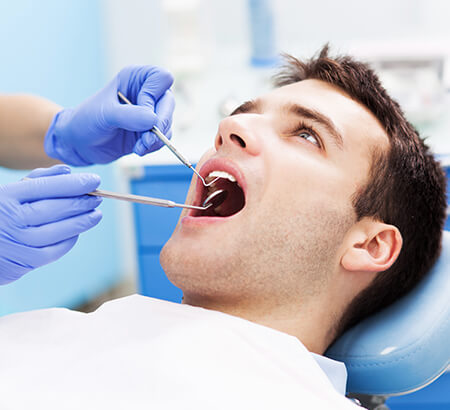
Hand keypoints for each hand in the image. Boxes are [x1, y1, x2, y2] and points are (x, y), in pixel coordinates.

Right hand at [0, 164, 101, 284]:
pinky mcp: (25, 262)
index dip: (74, 183)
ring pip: (61, 230)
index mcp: (7, 197)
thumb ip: (38, 179)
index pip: (47, 187)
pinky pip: (56, 250)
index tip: (94, 180)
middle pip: (57, 208)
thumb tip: (67, 170)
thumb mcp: (9, 192)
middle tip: (98, 196)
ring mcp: (19, 242)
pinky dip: (70, 239)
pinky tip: (77, 231)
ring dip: (83, 221)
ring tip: (96, 214)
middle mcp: (12, 219)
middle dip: (83, 202)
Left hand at [44, 66, 174, 165]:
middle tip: (147, 140)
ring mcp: (150, 113)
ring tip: (139, 147)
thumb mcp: (105, 114)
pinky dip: (154, 146)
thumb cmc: (87, 120)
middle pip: (169, 103)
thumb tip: (153, 120)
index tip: (140, 111)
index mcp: (136, 79)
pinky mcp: (150, 131)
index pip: (162, 78)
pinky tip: (138, 149)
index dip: (154, 96)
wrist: (80, 143)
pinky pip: (163, 138)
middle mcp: (146, 93)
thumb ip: (129, 115)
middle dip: (160, 123)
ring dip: (156, 139)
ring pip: (168, 123)